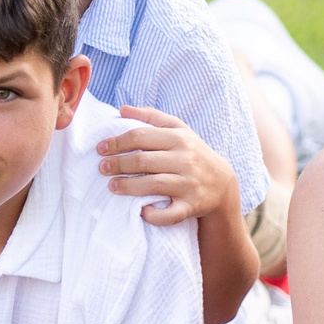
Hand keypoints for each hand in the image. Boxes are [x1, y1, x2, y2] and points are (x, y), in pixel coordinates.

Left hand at [97, 105, 235, 226]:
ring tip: (112, 186)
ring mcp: (189, 184)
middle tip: (102, 168)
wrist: (222, 182)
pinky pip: (170, 214)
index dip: (117, 142)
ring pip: (153, 185)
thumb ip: (150, 117)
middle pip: (143, 161)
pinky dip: (154, 215)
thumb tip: (122, 109)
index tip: (101, 148)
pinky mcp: (191, 206)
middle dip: (118, 164)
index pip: (141, 136)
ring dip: (128, 187)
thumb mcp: (178, 129)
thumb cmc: (192, 152)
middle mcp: (185, 160)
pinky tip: (140, 210)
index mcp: (179, 138)